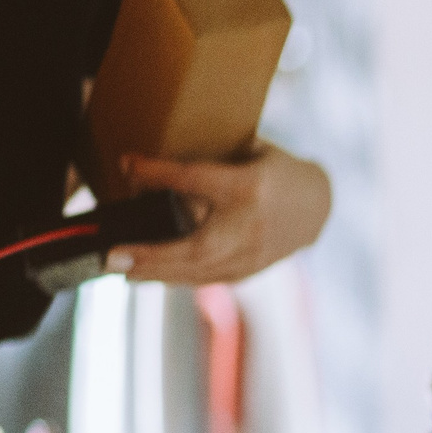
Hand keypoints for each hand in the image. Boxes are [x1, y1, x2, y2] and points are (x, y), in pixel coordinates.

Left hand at [110, 141, 331, 283]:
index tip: (126, 165)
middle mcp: (251, 225)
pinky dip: (180, 278)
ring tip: (124, 272)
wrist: (319, 204)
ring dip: (159, 273)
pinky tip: (156, 277)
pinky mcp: (252, 270)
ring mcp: (254, 254)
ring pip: (200, 271)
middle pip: (193, 247)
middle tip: (112, 257)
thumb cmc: (275, 172)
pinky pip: (210, 279)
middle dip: (150, 255)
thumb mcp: (244, 153)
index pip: (194, 178)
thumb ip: (205, 162)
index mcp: (248, 185)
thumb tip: (150, 164)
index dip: (155, 172)